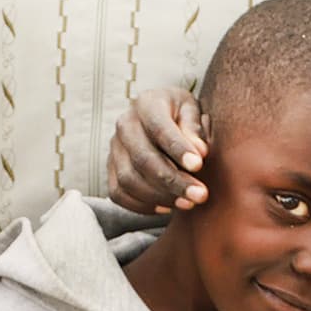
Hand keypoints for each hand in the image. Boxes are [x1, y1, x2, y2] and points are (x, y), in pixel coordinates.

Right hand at [107, 87, 209, 213]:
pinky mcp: (110, 169)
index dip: (178, 148)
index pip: (159, 127)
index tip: (199, 165)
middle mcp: (125, 124)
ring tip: (188, 203)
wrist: (162, 116)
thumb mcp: (193, 110)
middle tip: (200, 195)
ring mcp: (114, 148)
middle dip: (173, 181)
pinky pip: (119, 193)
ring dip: (160, 196)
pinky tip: (167, 207)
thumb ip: (195, 128)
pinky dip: (142, 205)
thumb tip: (199, 152)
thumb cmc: (181, 114)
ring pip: (129, 179)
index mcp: (147, 103)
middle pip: (142, 158)